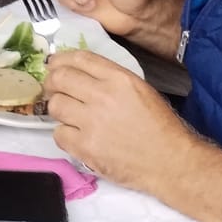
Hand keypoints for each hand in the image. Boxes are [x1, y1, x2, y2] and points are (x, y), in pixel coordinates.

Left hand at [44, 50, 194, 194]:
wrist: (170, 162)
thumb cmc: (159, 126)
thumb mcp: (140, 89)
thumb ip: (110, 78)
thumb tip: (79, 73)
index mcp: (119, 79)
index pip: (79, 58)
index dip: (60, 60)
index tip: (54, 65)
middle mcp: (103, 96)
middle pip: (59, 78)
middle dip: (52, 82)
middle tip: (54, 90)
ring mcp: (92, 123)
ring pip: (54, 106)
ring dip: (58, 109)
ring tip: (69, 115)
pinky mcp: (85, 148)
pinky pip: (58, 134)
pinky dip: (64, 134)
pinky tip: (76, 136)